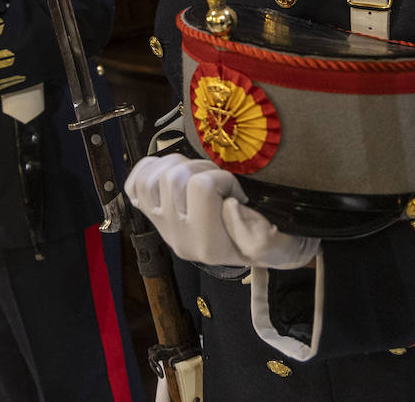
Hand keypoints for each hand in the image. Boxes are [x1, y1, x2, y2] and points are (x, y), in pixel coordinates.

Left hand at [126, 155, 317, 268]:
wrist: (256, 248)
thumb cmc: (271, 240)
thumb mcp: (279, 244)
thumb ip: (262, 236)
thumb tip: (230, 209)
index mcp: (209, 246)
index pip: (202, 187)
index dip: (224, 179)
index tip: (238, 194)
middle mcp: (179, 238)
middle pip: (174, 177)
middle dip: (201, 168)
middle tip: (220, 181)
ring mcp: (163, 226)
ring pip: (154, 177)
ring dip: (178, 166)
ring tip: (200, 176)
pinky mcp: (154, 215)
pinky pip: (135, 185)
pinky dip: (150, 171)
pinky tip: (171, 172)